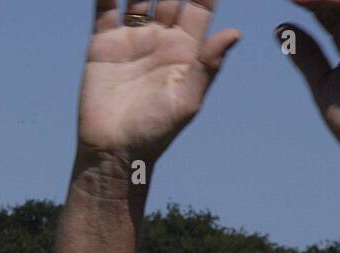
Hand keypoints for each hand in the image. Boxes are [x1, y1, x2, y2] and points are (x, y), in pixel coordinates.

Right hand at [77, 1, 240, 163]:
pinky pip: (105, 7)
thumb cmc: (155, 133)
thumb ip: (208, 65)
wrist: (112, 152)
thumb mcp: (187, 100)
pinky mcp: (103, 43)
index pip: (201, 3)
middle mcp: (161, 38)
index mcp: (186, 49)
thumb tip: (235, 33)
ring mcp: (132, 38)